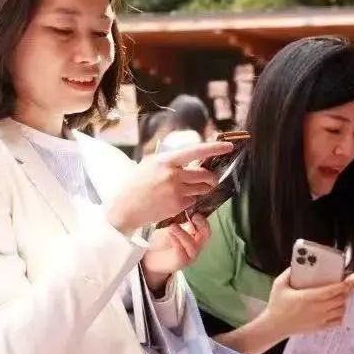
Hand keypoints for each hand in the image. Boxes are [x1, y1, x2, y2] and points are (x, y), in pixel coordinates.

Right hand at [106, 141, 232, 233]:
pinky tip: (174, 200)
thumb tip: (192, 156)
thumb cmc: (136, 183)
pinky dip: (189, 200)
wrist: (124, 208)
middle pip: (205, 175)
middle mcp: (173, 175)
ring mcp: (176, 191)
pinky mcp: (178, 206)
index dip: (214, 148)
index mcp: (166, 161)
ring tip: (186, 189)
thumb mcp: (150, 164)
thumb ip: (171, 160)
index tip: (228, 146)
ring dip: (201, 189)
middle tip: (209, 179)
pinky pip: (193, 201)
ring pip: (203, 189)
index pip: (196, 151)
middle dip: (211, 178)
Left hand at [142, 214, 211, 294]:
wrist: (152, 258)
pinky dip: (176, 241)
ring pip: (193, 244)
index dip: (203, 219)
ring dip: (183, 233)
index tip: (194, 211)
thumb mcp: (171, 227)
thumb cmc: (162, 241)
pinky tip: (169, 234)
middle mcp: (196, 245)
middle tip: (192, 217)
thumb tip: (182, 205)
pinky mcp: (182, 261)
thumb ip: (179, 220)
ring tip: (172, 226)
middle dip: (201, 224)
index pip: (205, 226)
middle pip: (206, 234)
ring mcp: (190, 254)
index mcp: (195, 235)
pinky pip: (182, 251)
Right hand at [260, 269, 353, 338]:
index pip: (334, 290)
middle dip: (348, 290)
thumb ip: (289, 272)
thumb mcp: (279, 284)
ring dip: (344, 301)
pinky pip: (338, 322)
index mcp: (309, 297)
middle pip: (341, 299)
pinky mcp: (320, 327)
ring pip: (341, 309)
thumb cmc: (277, 306)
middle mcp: (317, 309)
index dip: (346, 283)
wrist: (274, 326)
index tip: (352, 277)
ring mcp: (320, 319)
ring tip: (342, 295)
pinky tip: (337, 309)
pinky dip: (341, 315)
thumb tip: (298, 263)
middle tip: (350, 283)